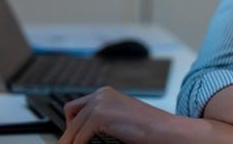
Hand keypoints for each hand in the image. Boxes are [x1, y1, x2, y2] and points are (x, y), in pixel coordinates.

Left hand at [58, 86, 174, 143]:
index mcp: (105, 93)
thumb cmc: (149, 128)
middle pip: (71, 115)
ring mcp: (100, 103)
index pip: (76, 108)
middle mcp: (101, 94)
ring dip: (70, 142)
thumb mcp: (120, 119)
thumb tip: (84, 133)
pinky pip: (80, 137)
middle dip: (67, 134)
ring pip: (73, 128)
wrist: (165, 130)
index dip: (71, 125)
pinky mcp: (100, 116)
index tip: (69, 139)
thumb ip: (103, 120)